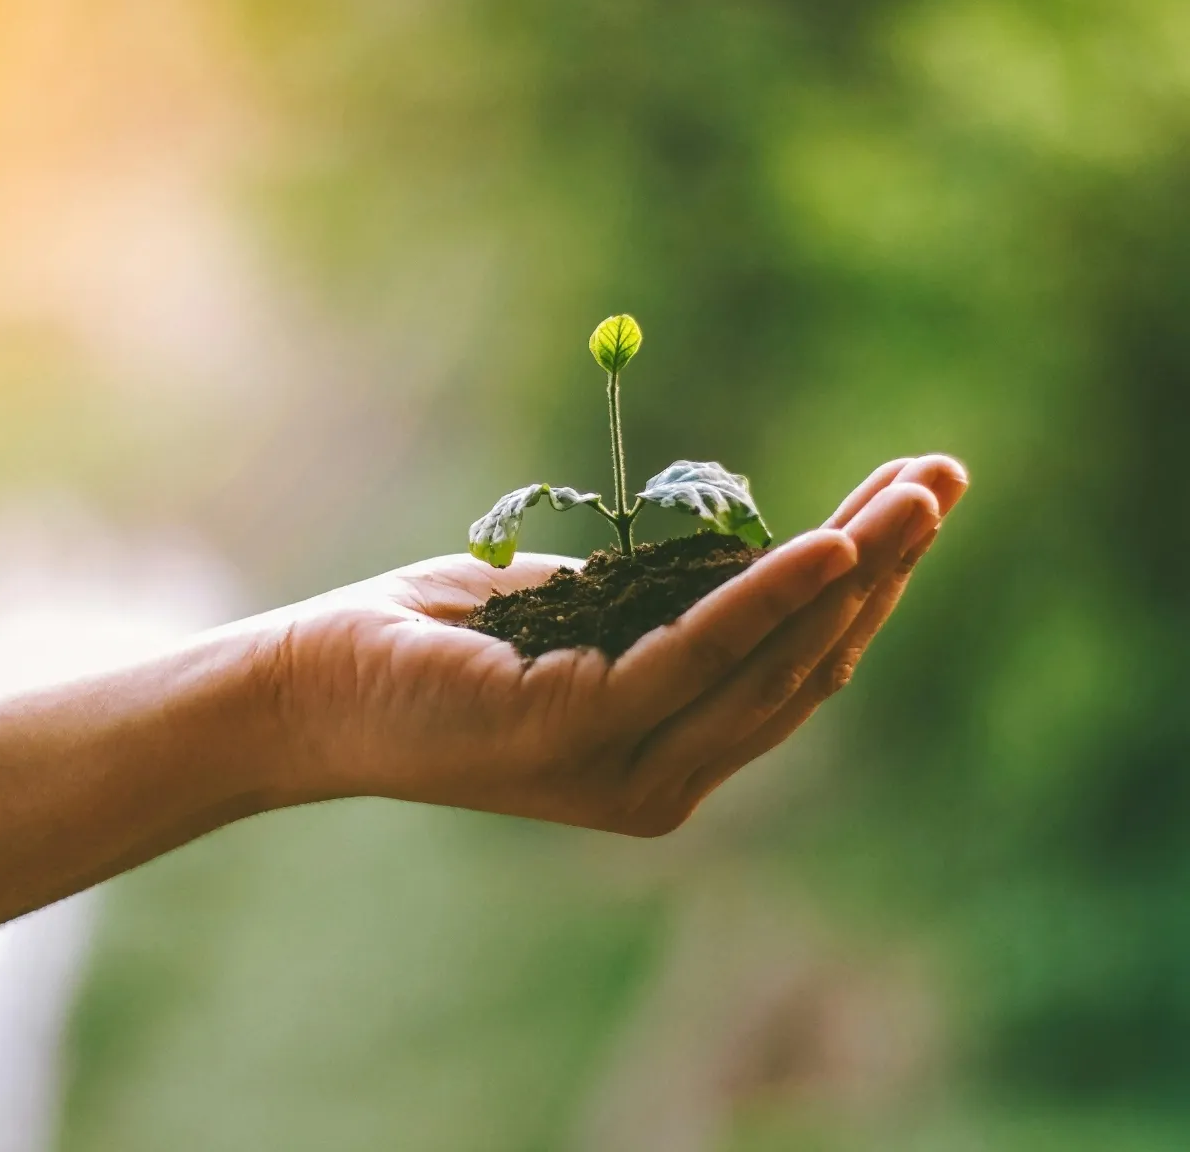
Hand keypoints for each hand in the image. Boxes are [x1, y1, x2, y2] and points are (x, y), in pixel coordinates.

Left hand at [269, 455, 966, 835]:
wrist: (317, 685)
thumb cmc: (445, 642)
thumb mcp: (586, 615)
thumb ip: (672, 611)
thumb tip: (763, 563)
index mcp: (669, 755)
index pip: (793, 672)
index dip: (863, 592)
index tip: (911, 506)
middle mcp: (666, 779)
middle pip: (805, 666)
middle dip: (885, 571)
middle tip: (945, 482)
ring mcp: (630, 769)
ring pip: (773, 661)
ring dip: (854, 569)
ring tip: (919, 495)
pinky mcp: (586, 734)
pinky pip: (701, 654)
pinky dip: (772, 595)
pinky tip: (832, 542)